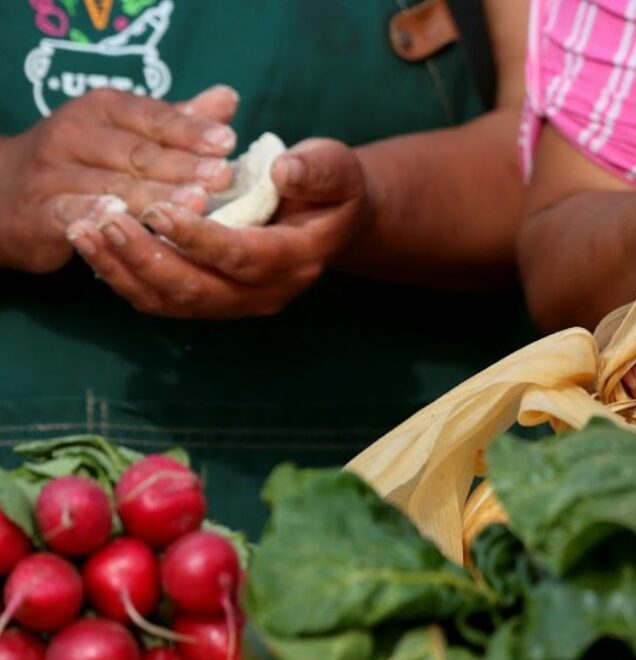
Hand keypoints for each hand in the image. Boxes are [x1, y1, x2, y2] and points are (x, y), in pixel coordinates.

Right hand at [0, 86, 237, 272]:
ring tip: (195, 204)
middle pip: (139, 153)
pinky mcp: (39, 212)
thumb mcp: (128, 132)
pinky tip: (125, 223)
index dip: (191, 131)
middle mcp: (76, 134)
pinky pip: (71, 213)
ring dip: (155, 196)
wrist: (5, 191)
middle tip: (222, 177)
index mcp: (104, 109)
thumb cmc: (85, 160)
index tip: (228, 142)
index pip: (154, 118)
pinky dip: (96, 216)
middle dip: (183, 166)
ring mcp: (54, 173)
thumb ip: (178, 122)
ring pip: (113, 186)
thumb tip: (228, 98)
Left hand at [66, 139, 367, 317]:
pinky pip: (160, 299)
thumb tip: (284, 170)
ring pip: (172, 301)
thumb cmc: (330, 187)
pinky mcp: (210, 299)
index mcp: (298, 260)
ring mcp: (237, 303)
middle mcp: (267, 293)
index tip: (158, 209)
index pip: (244, 258)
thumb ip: (316, 168)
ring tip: (83, 231)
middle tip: (103, 221)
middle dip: (147, 259)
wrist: (330, 218)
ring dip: (124, 271)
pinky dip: (124, 276)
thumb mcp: (337, 167)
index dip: (200, 239)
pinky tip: (94, 244)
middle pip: (199, 291)